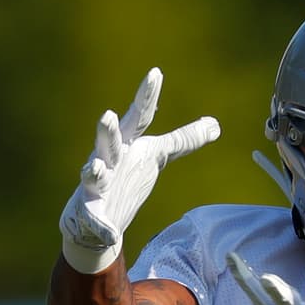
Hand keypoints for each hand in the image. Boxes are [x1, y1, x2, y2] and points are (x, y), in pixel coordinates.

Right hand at [60, 68, 220, 273]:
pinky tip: (110, 232)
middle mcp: (111, 158)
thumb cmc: (127, 177)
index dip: (147, 96)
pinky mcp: (89, 210)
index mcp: (130, 144)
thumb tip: (216, 124)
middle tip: (109, 114)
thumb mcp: (157, 156)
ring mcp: (98, 183)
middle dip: (108, 129)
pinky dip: (101, 225)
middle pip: (110, 140)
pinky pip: (93, 218)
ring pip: (94, 173)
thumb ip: (183, 140)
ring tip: (96, 166)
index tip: (155, 73)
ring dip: (95, 169)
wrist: (97, 217)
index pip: (141, 116)